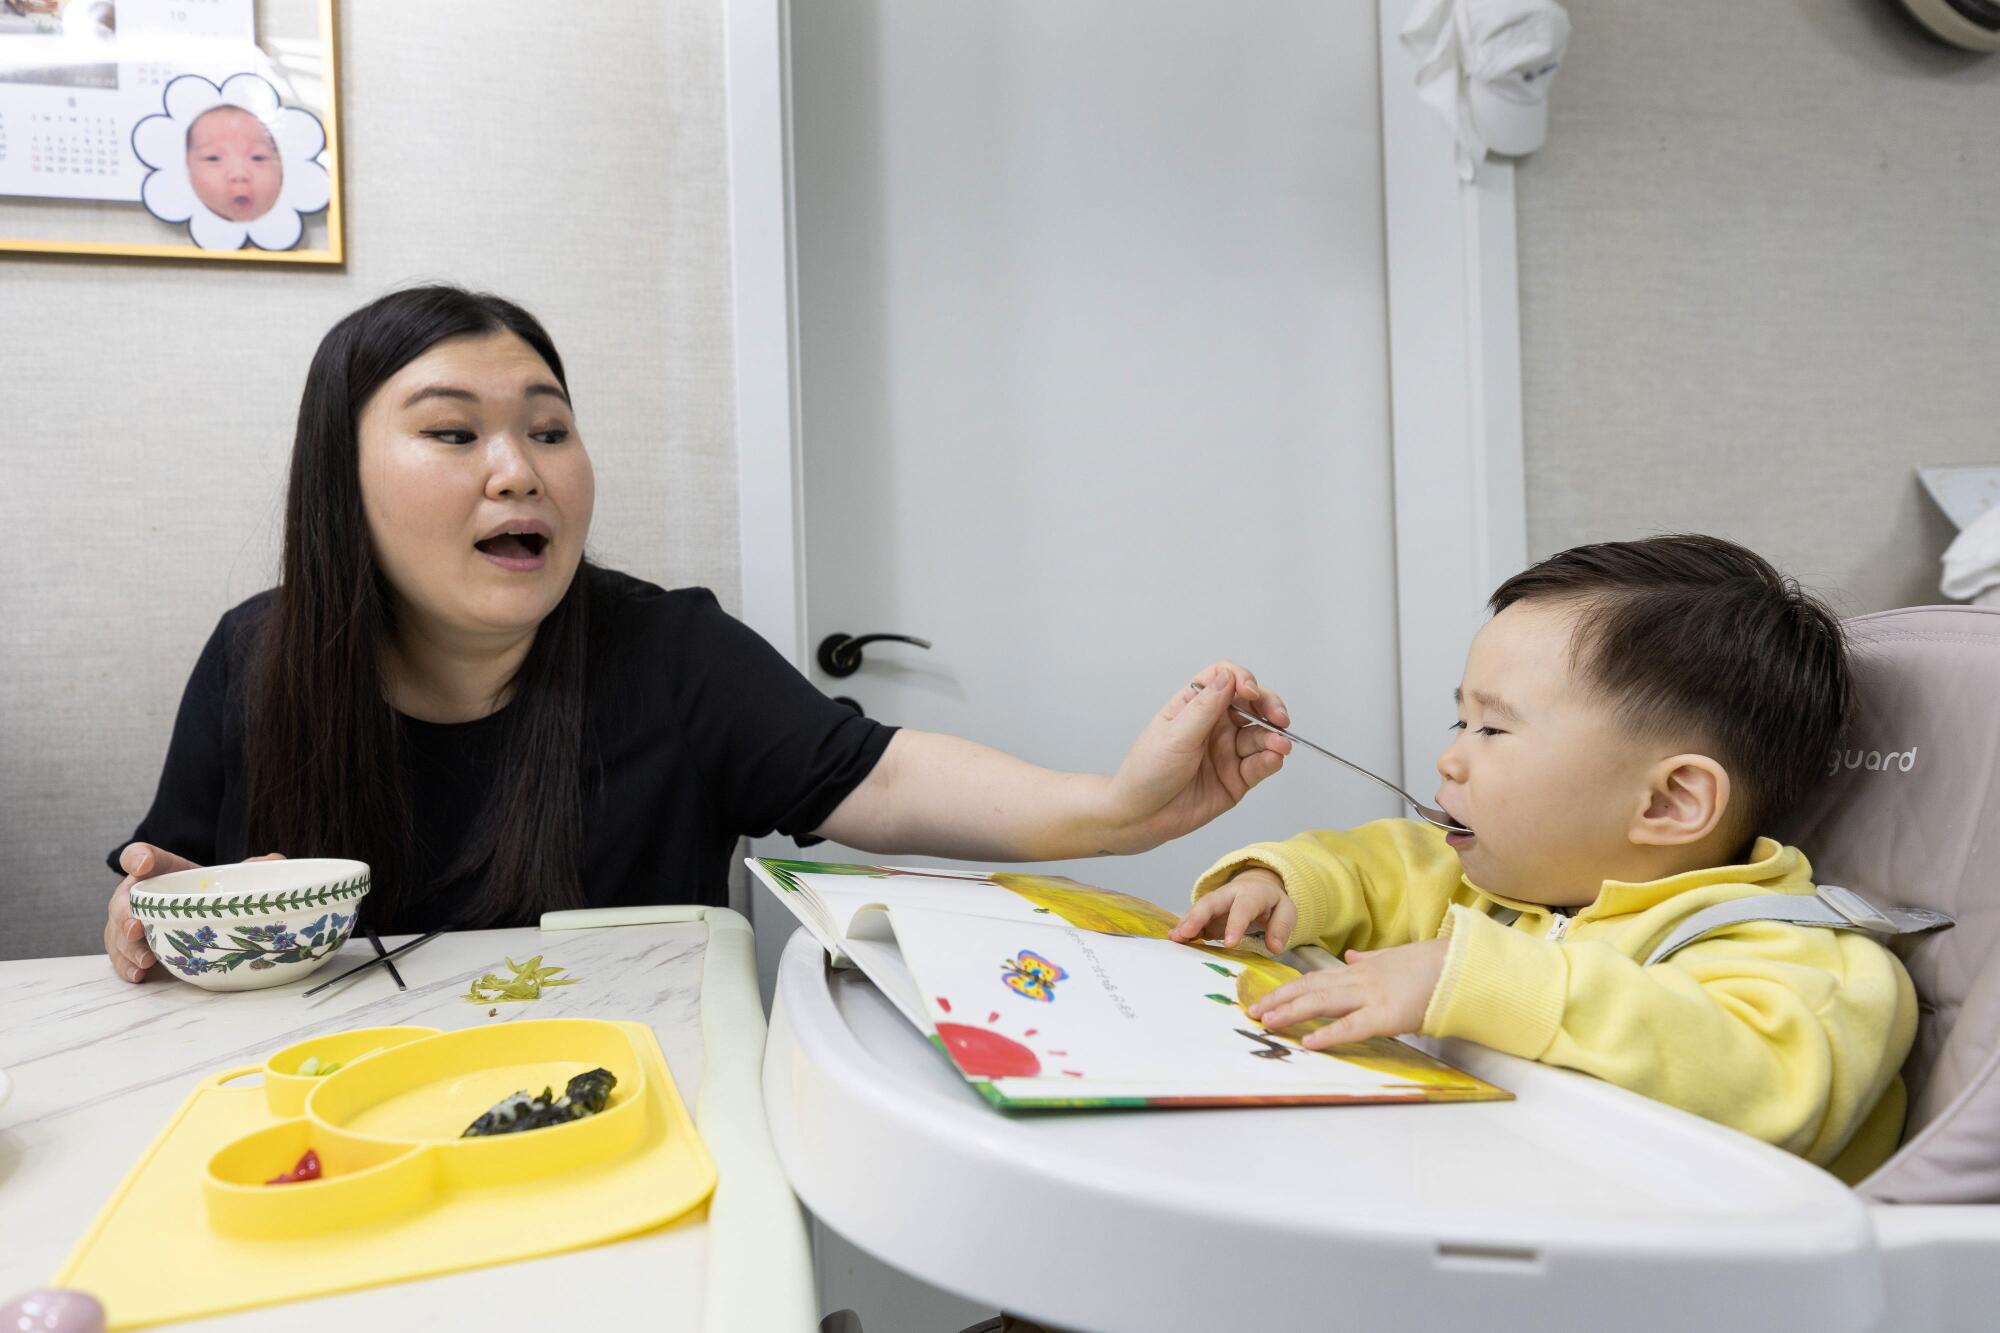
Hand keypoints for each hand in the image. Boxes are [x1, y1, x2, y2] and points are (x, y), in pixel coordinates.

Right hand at [103, 845, 285, 983]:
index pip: (141, 856)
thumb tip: (275, 861)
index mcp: (161, 871)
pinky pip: (121, 957)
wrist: (205, 918)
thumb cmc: (215, 893)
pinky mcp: (132, 947)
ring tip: (144, 961)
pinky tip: (139, 975)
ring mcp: (130, 922)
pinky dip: (127, 966)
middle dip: (124, 914)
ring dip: (127, 947)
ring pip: (116, 932)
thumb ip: (257, 867)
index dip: (138, 857)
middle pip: (122, 899)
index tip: (144, 864)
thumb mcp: (235, 878)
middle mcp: (139, 895)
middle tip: (137, 927)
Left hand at [1102, 662, 1290, 852]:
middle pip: (1252, 704)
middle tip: (1279, 718)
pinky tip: (1273, 759)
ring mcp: (1228, 751)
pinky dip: (1271, 760)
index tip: (1250, 693)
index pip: (1225, 679)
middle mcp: (1215, 725)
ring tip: (1279, 745)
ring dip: (1273, 737)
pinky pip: (1260, 764)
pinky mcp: (1237, 778)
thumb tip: (1227, 677)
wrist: (1140, 817)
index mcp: (1194, 706)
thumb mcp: (1174, 735)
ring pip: (1260, 735)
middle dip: (1269, 707)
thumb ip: (1204, 708)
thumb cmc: (1146, 772)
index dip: (1242, 680)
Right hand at [1169, 867, 1296, 952]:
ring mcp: (1215, 902)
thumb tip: (1274, 947)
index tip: (1230, 943)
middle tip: (1186, 933)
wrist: (1258, 888)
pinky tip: (1176, 939)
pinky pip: (1194, 919)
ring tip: (1174, 938)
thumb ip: (1282, 927)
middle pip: (1211, 901)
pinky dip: (1184, 928)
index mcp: (1252, 893)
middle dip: (1198, 916)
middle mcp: (1229, 894)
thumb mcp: (1286, 911)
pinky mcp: (1207, 913)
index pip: (1243, 907)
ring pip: (1198, 909)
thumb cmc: (1272, 904)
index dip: (1235, 924)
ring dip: (1186, 923)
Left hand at [1246, 937, 1448, 1048]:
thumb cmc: (1429, 966)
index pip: (1314, 979)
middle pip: (1309, 989)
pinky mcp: (1386, 1015)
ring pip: (1322, 1003)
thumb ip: (1368, 959)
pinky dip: (1328, 1034)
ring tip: (1267, 1022)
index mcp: (1359, 971)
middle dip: (1278, 1000)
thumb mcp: (1392, 958)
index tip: (1264, 997)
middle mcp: (1358, 981)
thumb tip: (1349, 956)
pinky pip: (1351, 1026)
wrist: (1458, 966)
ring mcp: (1371, 996)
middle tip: (1252, 1011)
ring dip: (1291, 1013)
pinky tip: (1309, 1042)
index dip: (1286, 988)